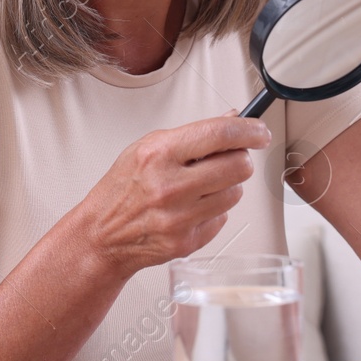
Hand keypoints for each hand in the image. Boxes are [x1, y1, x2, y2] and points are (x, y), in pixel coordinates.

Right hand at [76, 116, 266, 275]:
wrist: (101, 234)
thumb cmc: (121, 189)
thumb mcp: (146, 148)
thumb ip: (191, 135)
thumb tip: (232, 119)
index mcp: (159, 154)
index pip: (220, 134)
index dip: (249, 130)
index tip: (260, 131)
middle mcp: (170, 186)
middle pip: (239, 166)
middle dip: (240, 159)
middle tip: (229, 159)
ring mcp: (180, 217)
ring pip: (236, 193)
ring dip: (226, 186)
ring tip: (202, 186)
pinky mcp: (187, 242)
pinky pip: (223, 218)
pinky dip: (214, 211)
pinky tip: (192, 208)